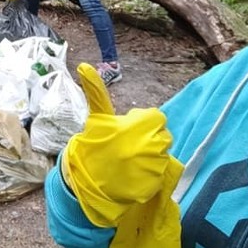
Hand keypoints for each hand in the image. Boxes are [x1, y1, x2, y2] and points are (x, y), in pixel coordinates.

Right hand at [63, 63, 176, 226]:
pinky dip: (149, 175)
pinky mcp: (156, 183)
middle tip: (128, 148)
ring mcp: (155, 164)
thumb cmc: (93, 146)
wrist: (87, 182)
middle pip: (162, 136)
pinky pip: (161, 174)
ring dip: (150, 158)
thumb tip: (84, 65)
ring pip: (162, 155)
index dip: (144, 124)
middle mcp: (151, 142)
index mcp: (139, 124)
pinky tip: (133, 176)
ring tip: (129, 163)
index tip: (129, 132)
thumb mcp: (97, 118)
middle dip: (148, 140)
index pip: (157, 118)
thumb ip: (96, 92)